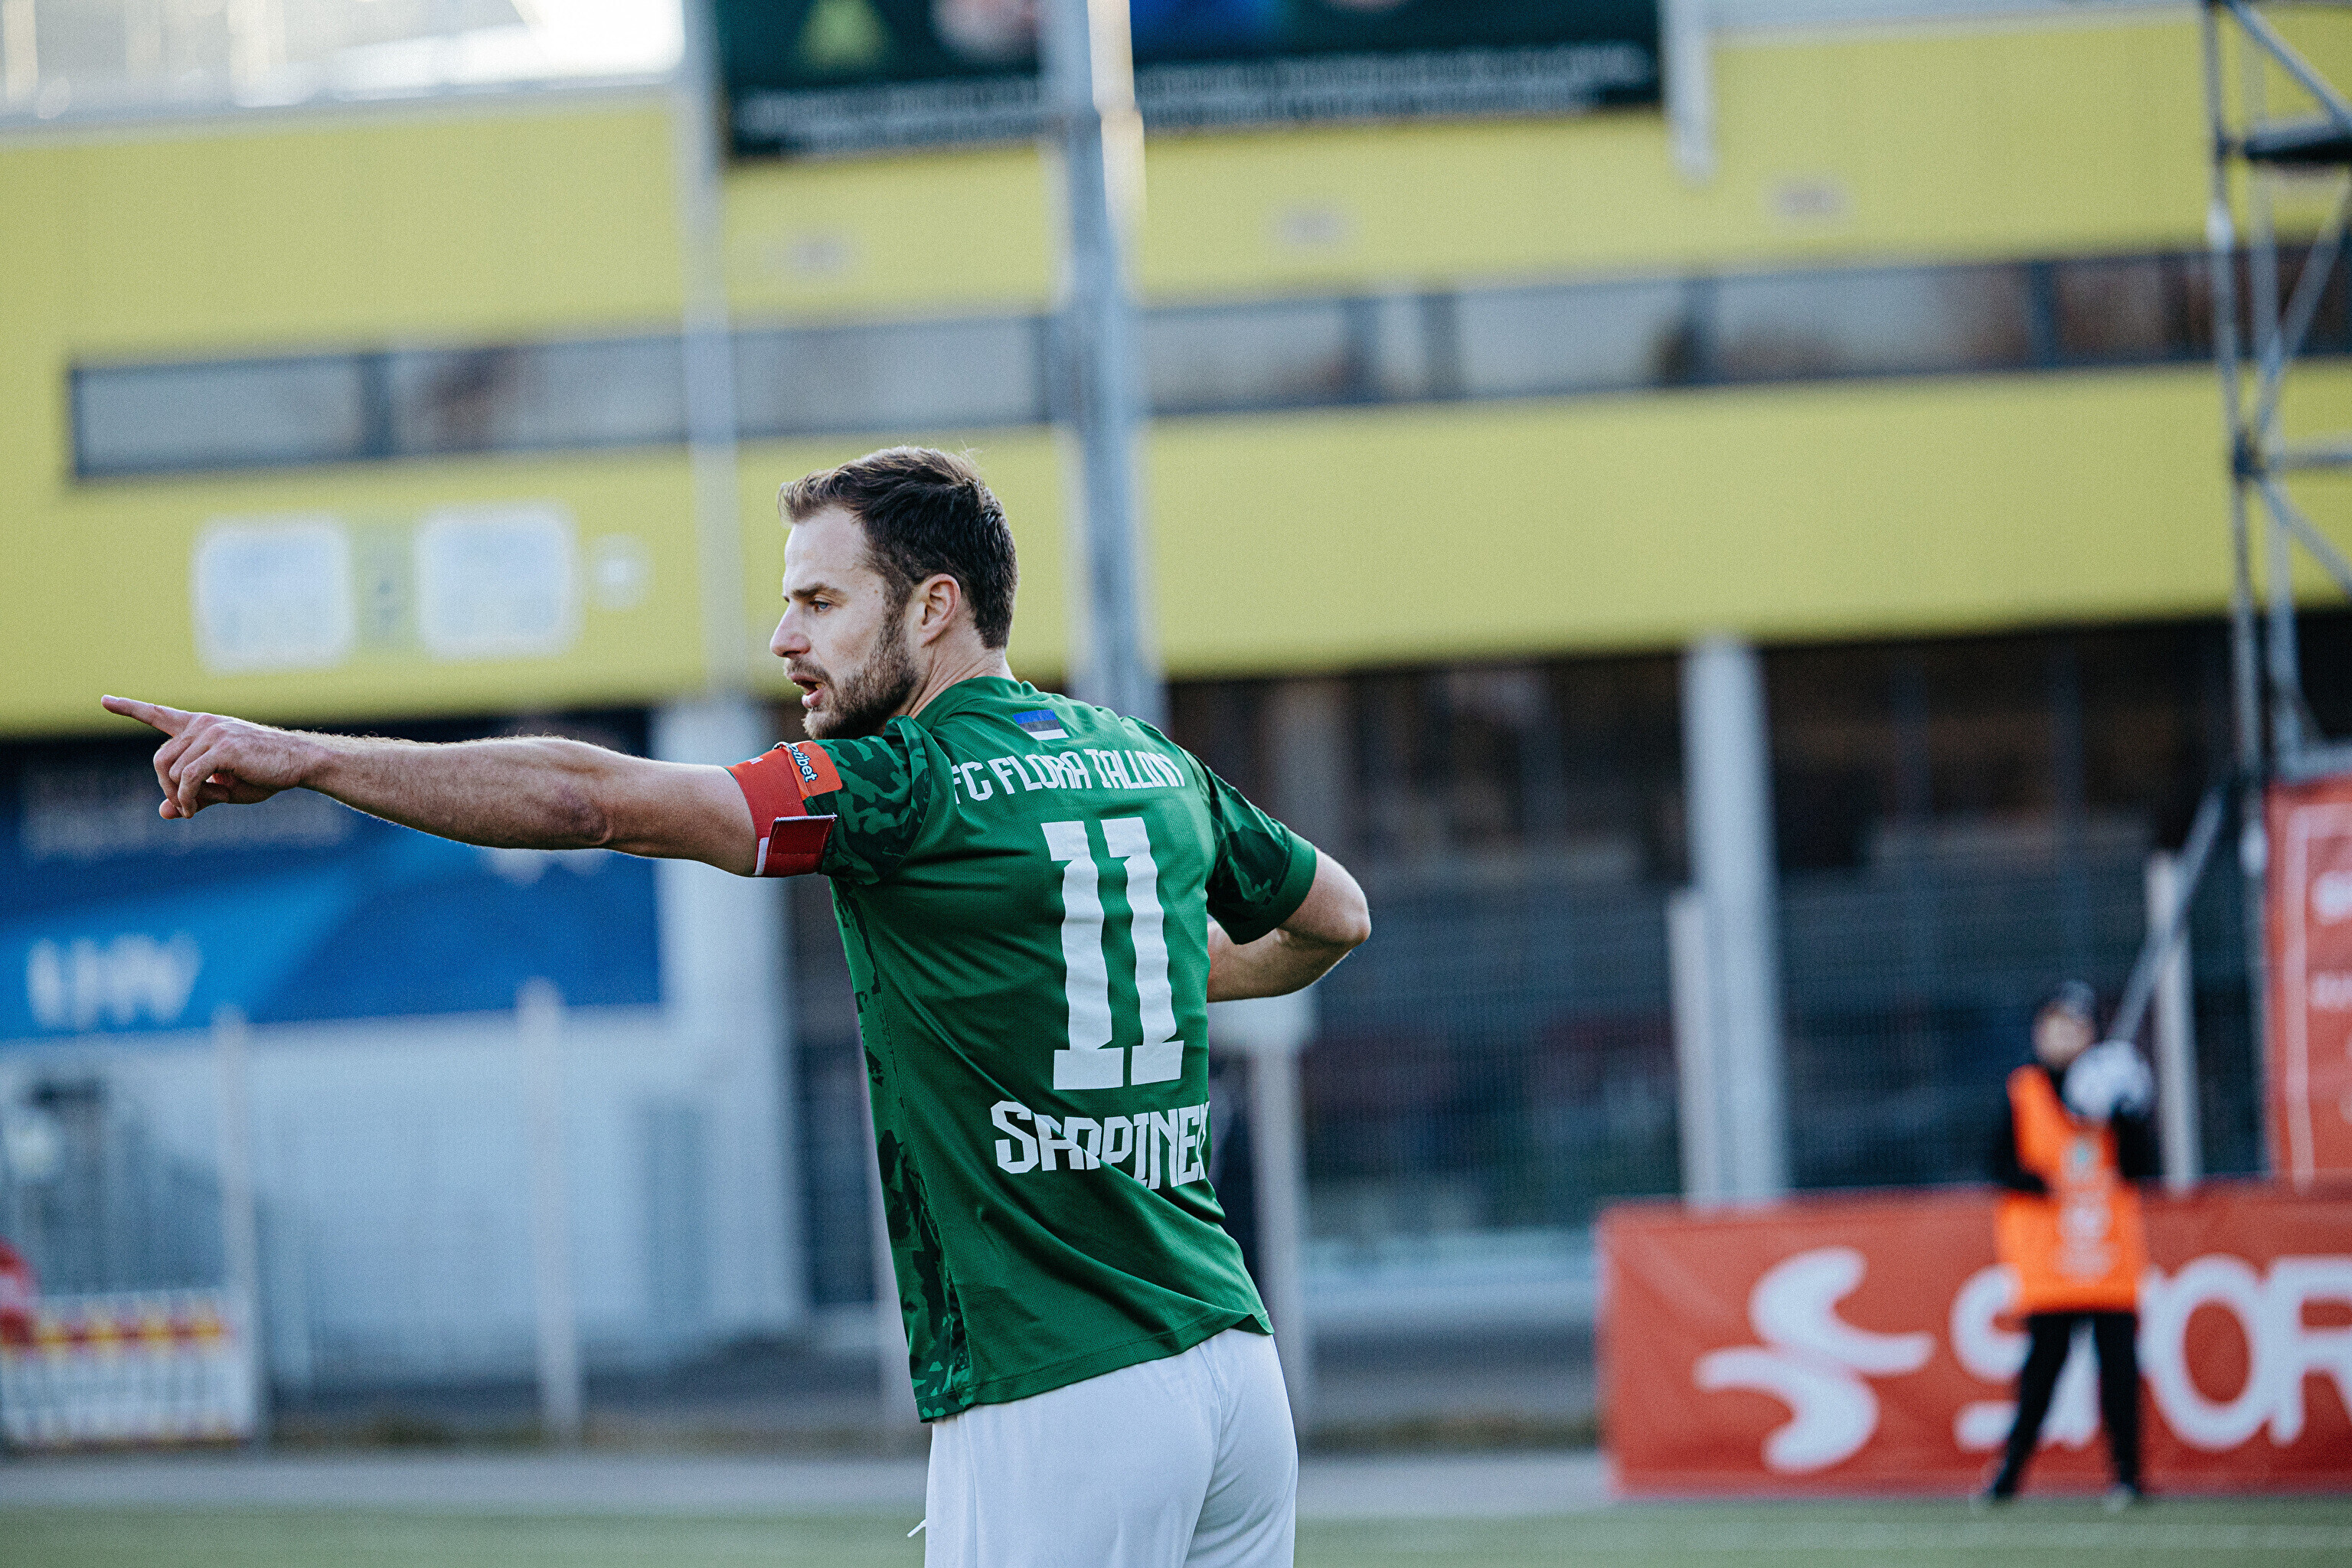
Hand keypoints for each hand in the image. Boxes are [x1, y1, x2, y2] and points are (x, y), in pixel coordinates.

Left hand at [100, 696, 312, 818]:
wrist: (300, 763)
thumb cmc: (264, 774)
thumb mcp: (224, 789)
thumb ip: (193, 796)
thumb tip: (163, 812)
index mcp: (202, 727)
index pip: (159, 714)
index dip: (129, 708)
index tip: (104, 700)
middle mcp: (203, 725)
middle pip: (160, 759)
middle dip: (165, 788)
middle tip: (185, 807)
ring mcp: (212, 733)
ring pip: (173, 771)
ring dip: (180, 797)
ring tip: (197, 809)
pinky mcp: (222, 748)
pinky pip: (188, 778)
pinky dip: (186, 798)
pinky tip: (195, 809)